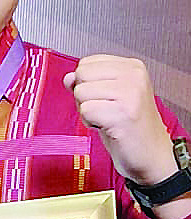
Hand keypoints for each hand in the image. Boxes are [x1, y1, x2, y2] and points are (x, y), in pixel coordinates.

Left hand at [64, 55, 174, 184]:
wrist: (151, 155)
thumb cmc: (129, 127)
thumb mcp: (108, 96)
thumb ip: (87, 82)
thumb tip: (68, 77)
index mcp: (132, 67)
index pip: (86, 63)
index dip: (87, 84)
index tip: (106, 98)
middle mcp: (134, 76)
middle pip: (81, 75)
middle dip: (84, 97)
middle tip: (106, 110)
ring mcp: (130, 93)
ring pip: (80, 92)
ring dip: (87, 111)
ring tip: (108, 119)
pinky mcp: (123, 113)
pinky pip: (85, 111)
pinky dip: (90, 123)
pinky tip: (108, 127)